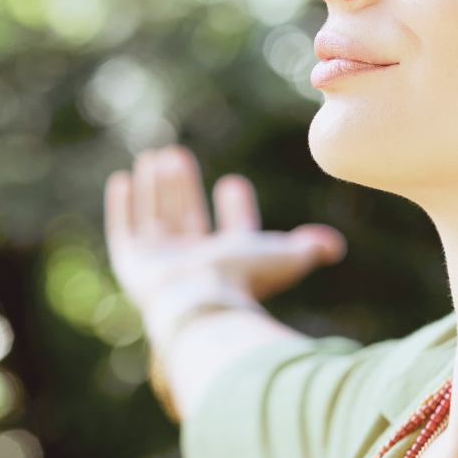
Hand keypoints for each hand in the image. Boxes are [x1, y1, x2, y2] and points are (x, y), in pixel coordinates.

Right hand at [104, 146, 343, 348]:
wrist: (201, 301)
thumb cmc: (245, 280)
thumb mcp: (285, 257)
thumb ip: (310, 248)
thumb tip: (334, 246)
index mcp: (232, 260)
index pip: (235, 228)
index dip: (237, 206)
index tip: (235, 183)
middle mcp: (195, 261)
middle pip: (189, 218)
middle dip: (183, 187)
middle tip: (178, 156)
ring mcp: (162, 262)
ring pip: (158, 218)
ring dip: (156, 187)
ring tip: (154, 156)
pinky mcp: (133, 263)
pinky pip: (125, 229)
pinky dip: (123, 205)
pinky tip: (123, 179)